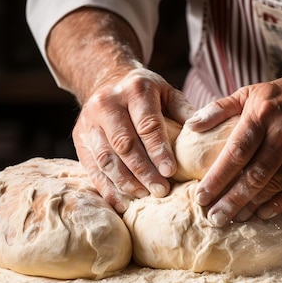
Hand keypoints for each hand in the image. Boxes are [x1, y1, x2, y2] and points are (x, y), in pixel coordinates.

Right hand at [73, 65, 194, 212]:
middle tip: (161, 190)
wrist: (106, 80)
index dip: (158, 150)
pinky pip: (92, 167)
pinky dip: (106, 188)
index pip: (147, 124)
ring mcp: (89, 122)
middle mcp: (107, 104)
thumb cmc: (145, 93)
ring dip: (125, 182)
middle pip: (124, 144)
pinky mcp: (79, 139)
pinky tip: (121, 202)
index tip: (170, 171)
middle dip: (143, 171)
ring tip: (142, 196)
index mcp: (134, 90)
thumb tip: (202, 132)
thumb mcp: (167, 92)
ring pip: (106, 158)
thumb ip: (184, 112)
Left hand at [187, 69, 281, 226]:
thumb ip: (220, 108)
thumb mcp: (252, 92)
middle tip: (213, 219)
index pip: (235, 152)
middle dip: (231, 201)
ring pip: (274, 186)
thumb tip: (190, 126)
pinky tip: (262, 214)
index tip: (200, 197)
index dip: (217, 178)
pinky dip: (279, 205)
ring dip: (252, 206)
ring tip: (234, 220)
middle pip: (254, 176)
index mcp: (262, 115)